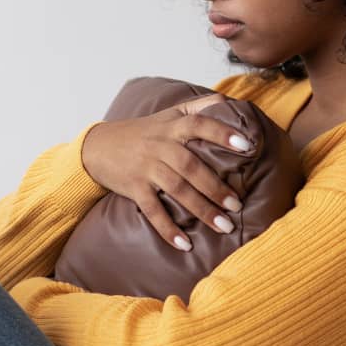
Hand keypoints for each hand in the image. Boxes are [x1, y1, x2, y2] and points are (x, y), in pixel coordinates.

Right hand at [79, 94, 253, 251]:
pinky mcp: (133, 188)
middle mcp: (160, 145)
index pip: (199, 123)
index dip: (223, 133)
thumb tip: (230, 101)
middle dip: (216, 187)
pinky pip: (152, 210)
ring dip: (201, 210)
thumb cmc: (141, 132)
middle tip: (237, 205)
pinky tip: (185, 244)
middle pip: (192, 166)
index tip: (247, 146)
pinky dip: (168, 229)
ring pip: (177, 190)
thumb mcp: (168, 114)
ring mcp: (146, 168)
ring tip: (224, 226)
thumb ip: (198, 107)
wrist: (98, 147)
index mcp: (172, 126)